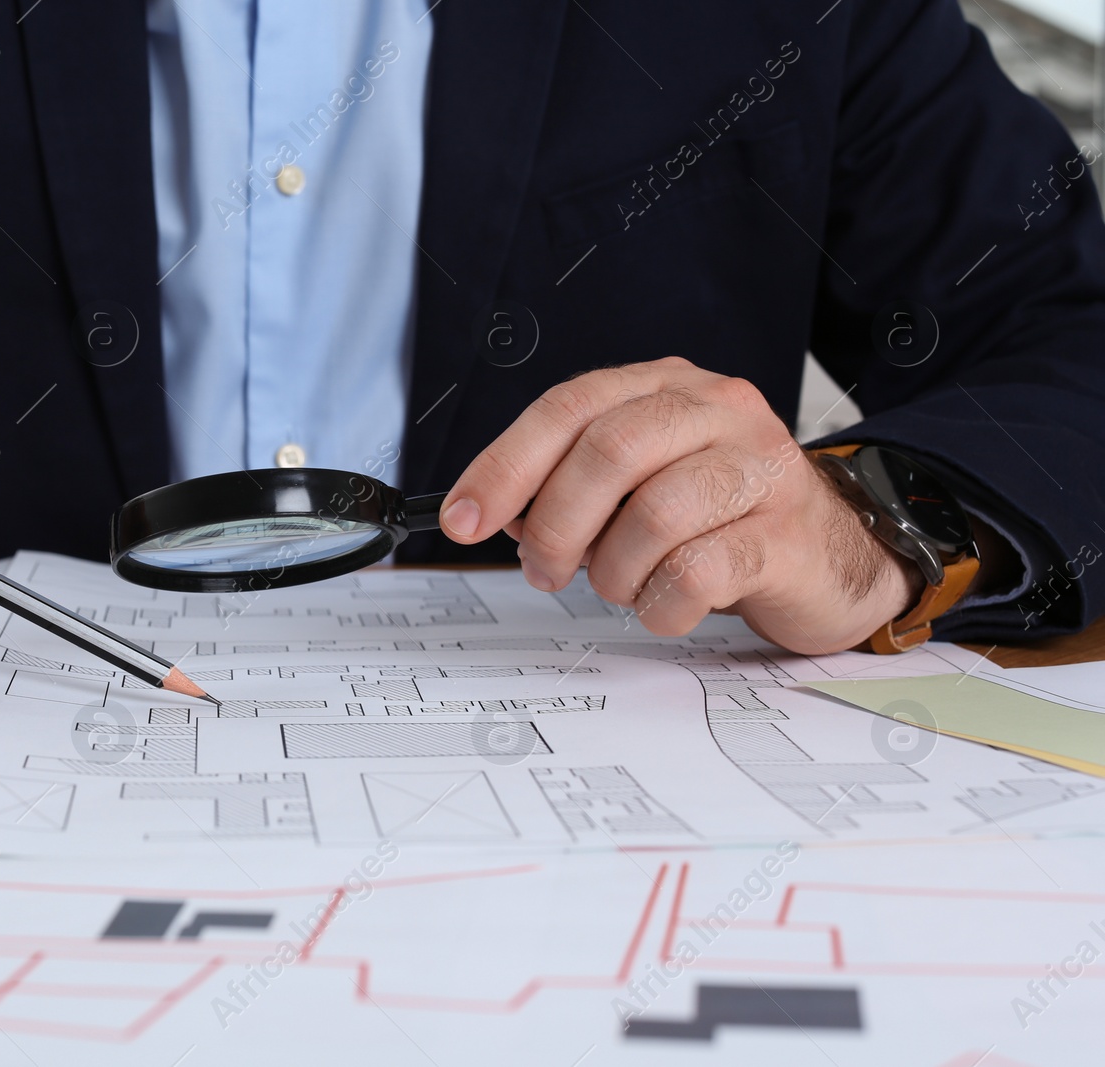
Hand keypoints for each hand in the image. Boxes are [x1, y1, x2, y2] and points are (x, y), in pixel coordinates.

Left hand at [438, 357, 918, 653]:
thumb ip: (570, 484)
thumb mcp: (640, 481)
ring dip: (613, 571)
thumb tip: (495, 512)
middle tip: (544, 570)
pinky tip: (665, 606)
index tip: (461, 519)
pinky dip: (660, 605)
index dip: (504, 466)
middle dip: (556, 524)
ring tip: (621, 585)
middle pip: (609, 452)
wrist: (837, 552)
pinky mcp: (786, 536)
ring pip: (653, 515)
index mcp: (667, 386)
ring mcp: (760, 469)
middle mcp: (718, 410)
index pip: (568, 407)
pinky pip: (697, 572)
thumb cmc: (720, 515)